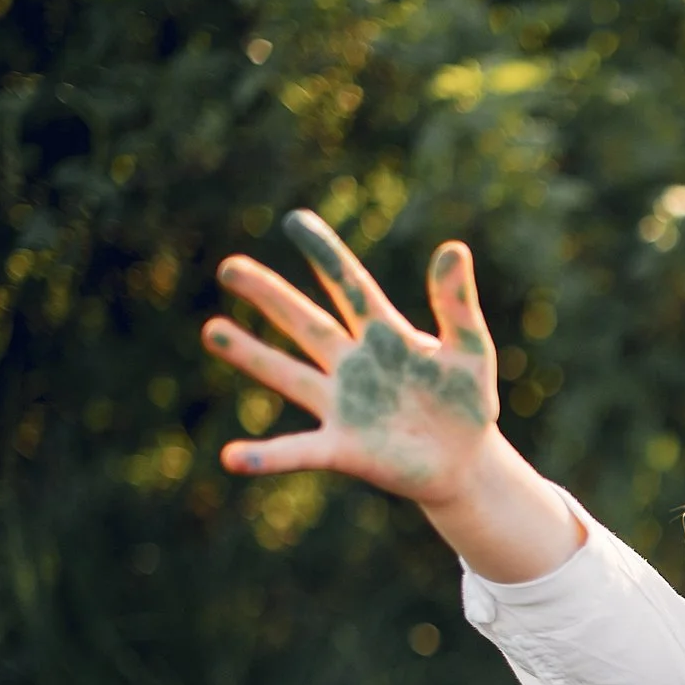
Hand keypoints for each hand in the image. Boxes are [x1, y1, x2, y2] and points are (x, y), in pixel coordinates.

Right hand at [202, 209, 499, 506]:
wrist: (467, 463)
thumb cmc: (467, 403)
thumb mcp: (471, 350)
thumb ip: (458, 305)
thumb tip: (454, 248)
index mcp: (385, 335)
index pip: (350, 287)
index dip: (326, 255)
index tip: (296, 221)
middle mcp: (353, 365)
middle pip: (307, 323)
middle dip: (270, 296)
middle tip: (230, 267)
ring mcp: (343, 406)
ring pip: (289, 375)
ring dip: (252, 356)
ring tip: (213, 331)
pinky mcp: (343, 449)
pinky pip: (297, 452)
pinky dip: (267, 456)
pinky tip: (233, 458)